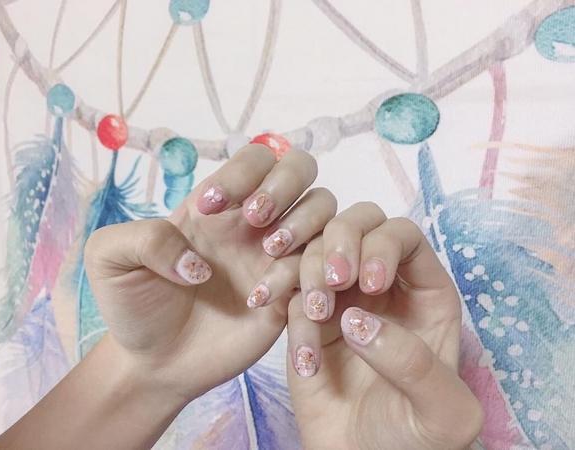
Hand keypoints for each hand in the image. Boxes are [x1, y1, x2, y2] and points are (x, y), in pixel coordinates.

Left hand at [84, 145, 335, 403]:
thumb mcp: (110, 258)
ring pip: (324, 210)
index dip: (242, 172)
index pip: (255, 158)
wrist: (154, 362)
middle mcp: (254, 223)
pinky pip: (319, 269)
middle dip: (284, 184)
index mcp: (217, 205)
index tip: (209, 207)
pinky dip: (300, 276)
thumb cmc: (133, 305)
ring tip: (269, 251)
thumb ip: (144, 237)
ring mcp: (277, 257)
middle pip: (301, 169)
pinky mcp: (291, 295)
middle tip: (252, 218)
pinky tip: (260, 301)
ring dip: (303, 223)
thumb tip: (198, 261)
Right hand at [286, 203, 482, 449]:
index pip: (405, 237)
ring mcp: (341, 296)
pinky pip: (288, 290)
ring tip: (314, 317)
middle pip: (360, 223)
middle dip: (342, 239)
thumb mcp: (443, 413)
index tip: (369, 282)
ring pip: (318, 248)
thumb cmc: (412, 438)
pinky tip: (302, 354)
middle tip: (335, 281)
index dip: (385, 245)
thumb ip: (415, 364)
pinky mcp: (305, 316)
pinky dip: (283, 303)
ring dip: (310, 272)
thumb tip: (358, 319)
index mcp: (425, 294)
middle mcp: (381, 284)